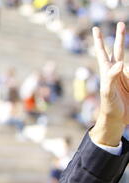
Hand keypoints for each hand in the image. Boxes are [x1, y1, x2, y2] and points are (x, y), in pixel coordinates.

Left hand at [90, 22, 128, 145]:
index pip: (103, 52)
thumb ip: (111, 77)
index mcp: (107, 71)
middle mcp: (116, 71)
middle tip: (120, 24)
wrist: (117, 120)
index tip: (96, 28)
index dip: (100, 40)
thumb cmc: (109, 107)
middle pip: (118, 50)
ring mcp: (125, 76)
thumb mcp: (107, 92)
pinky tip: (128, 85)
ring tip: (126, 88)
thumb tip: (119, 63)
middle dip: (120, 37)